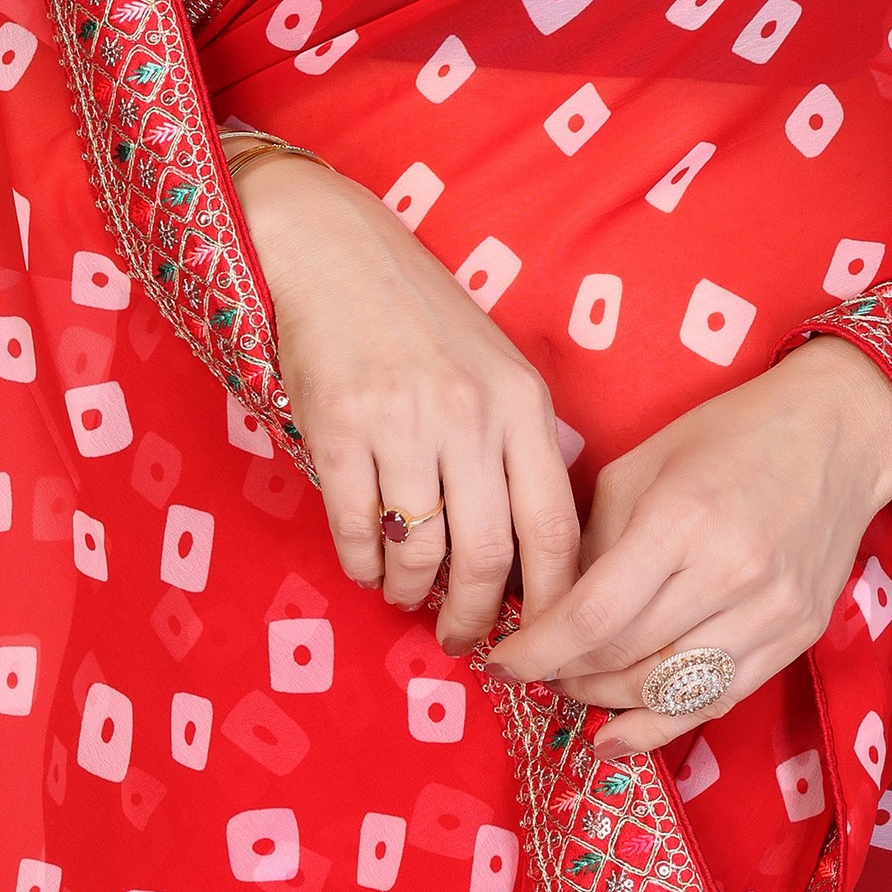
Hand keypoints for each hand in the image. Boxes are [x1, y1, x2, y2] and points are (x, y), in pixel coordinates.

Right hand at [231, 151, 580, 655]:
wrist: (335, 252)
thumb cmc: (422, 316)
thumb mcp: (497, 368)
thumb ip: (517, 446)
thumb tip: (527, 553)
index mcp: (522, 404)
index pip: (555, 529)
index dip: (552, 602)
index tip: (541, 637)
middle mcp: (471, 415)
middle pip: (489, 555)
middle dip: (475, 617)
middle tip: (462, 640)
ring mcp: (404, 422)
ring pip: (421, 552)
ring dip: (412, 593)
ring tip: (406, 596)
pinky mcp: (340, 428)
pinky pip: (357, 529)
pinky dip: (363, 564)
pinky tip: (366, 564)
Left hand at [484, 336, 891, 751]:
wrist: (837, 433)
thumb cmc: (728, 435)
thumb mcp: (639, 466)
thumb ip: (592, 541)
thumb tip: (549, 610)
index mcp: (682, 519)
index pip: (594, 615)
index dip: (538, 652)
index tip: (499, 664)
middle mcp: (731, 574)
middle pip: (626, 658)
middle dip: (565, 675)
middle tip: (534, 670)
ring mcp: (772, 612)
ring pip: (668, 691)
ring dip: (606, 702)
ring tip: (573, 689)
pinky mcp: (798, 636)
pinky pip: (718, 700)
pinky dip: (662, 725)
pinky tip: (618, 735)